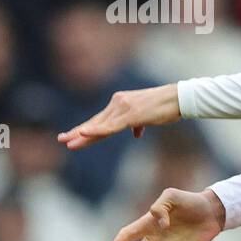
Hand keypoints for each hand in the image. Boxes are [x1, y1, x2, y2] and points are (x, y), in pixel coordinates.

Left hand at [57, 83, 180, 150]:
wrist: (179, 98)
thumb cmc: (167, 107)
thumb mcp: (149, 117)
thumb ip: (138, 124)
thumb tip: (136, 133)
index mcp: (121, 104)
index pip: (100, 120)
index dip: (87, 129)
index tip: (72, 136)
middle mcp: (118, 103)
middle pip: (95, 122)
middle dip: (77, 132)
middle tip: (61, 139)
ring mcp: (123, 108)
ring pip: (100, 125)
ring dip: (82, 135)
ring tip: (67, 142)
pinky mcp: (131, 115)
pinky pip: (110, 126)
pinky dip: (96, 130)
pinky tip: (84, 134)